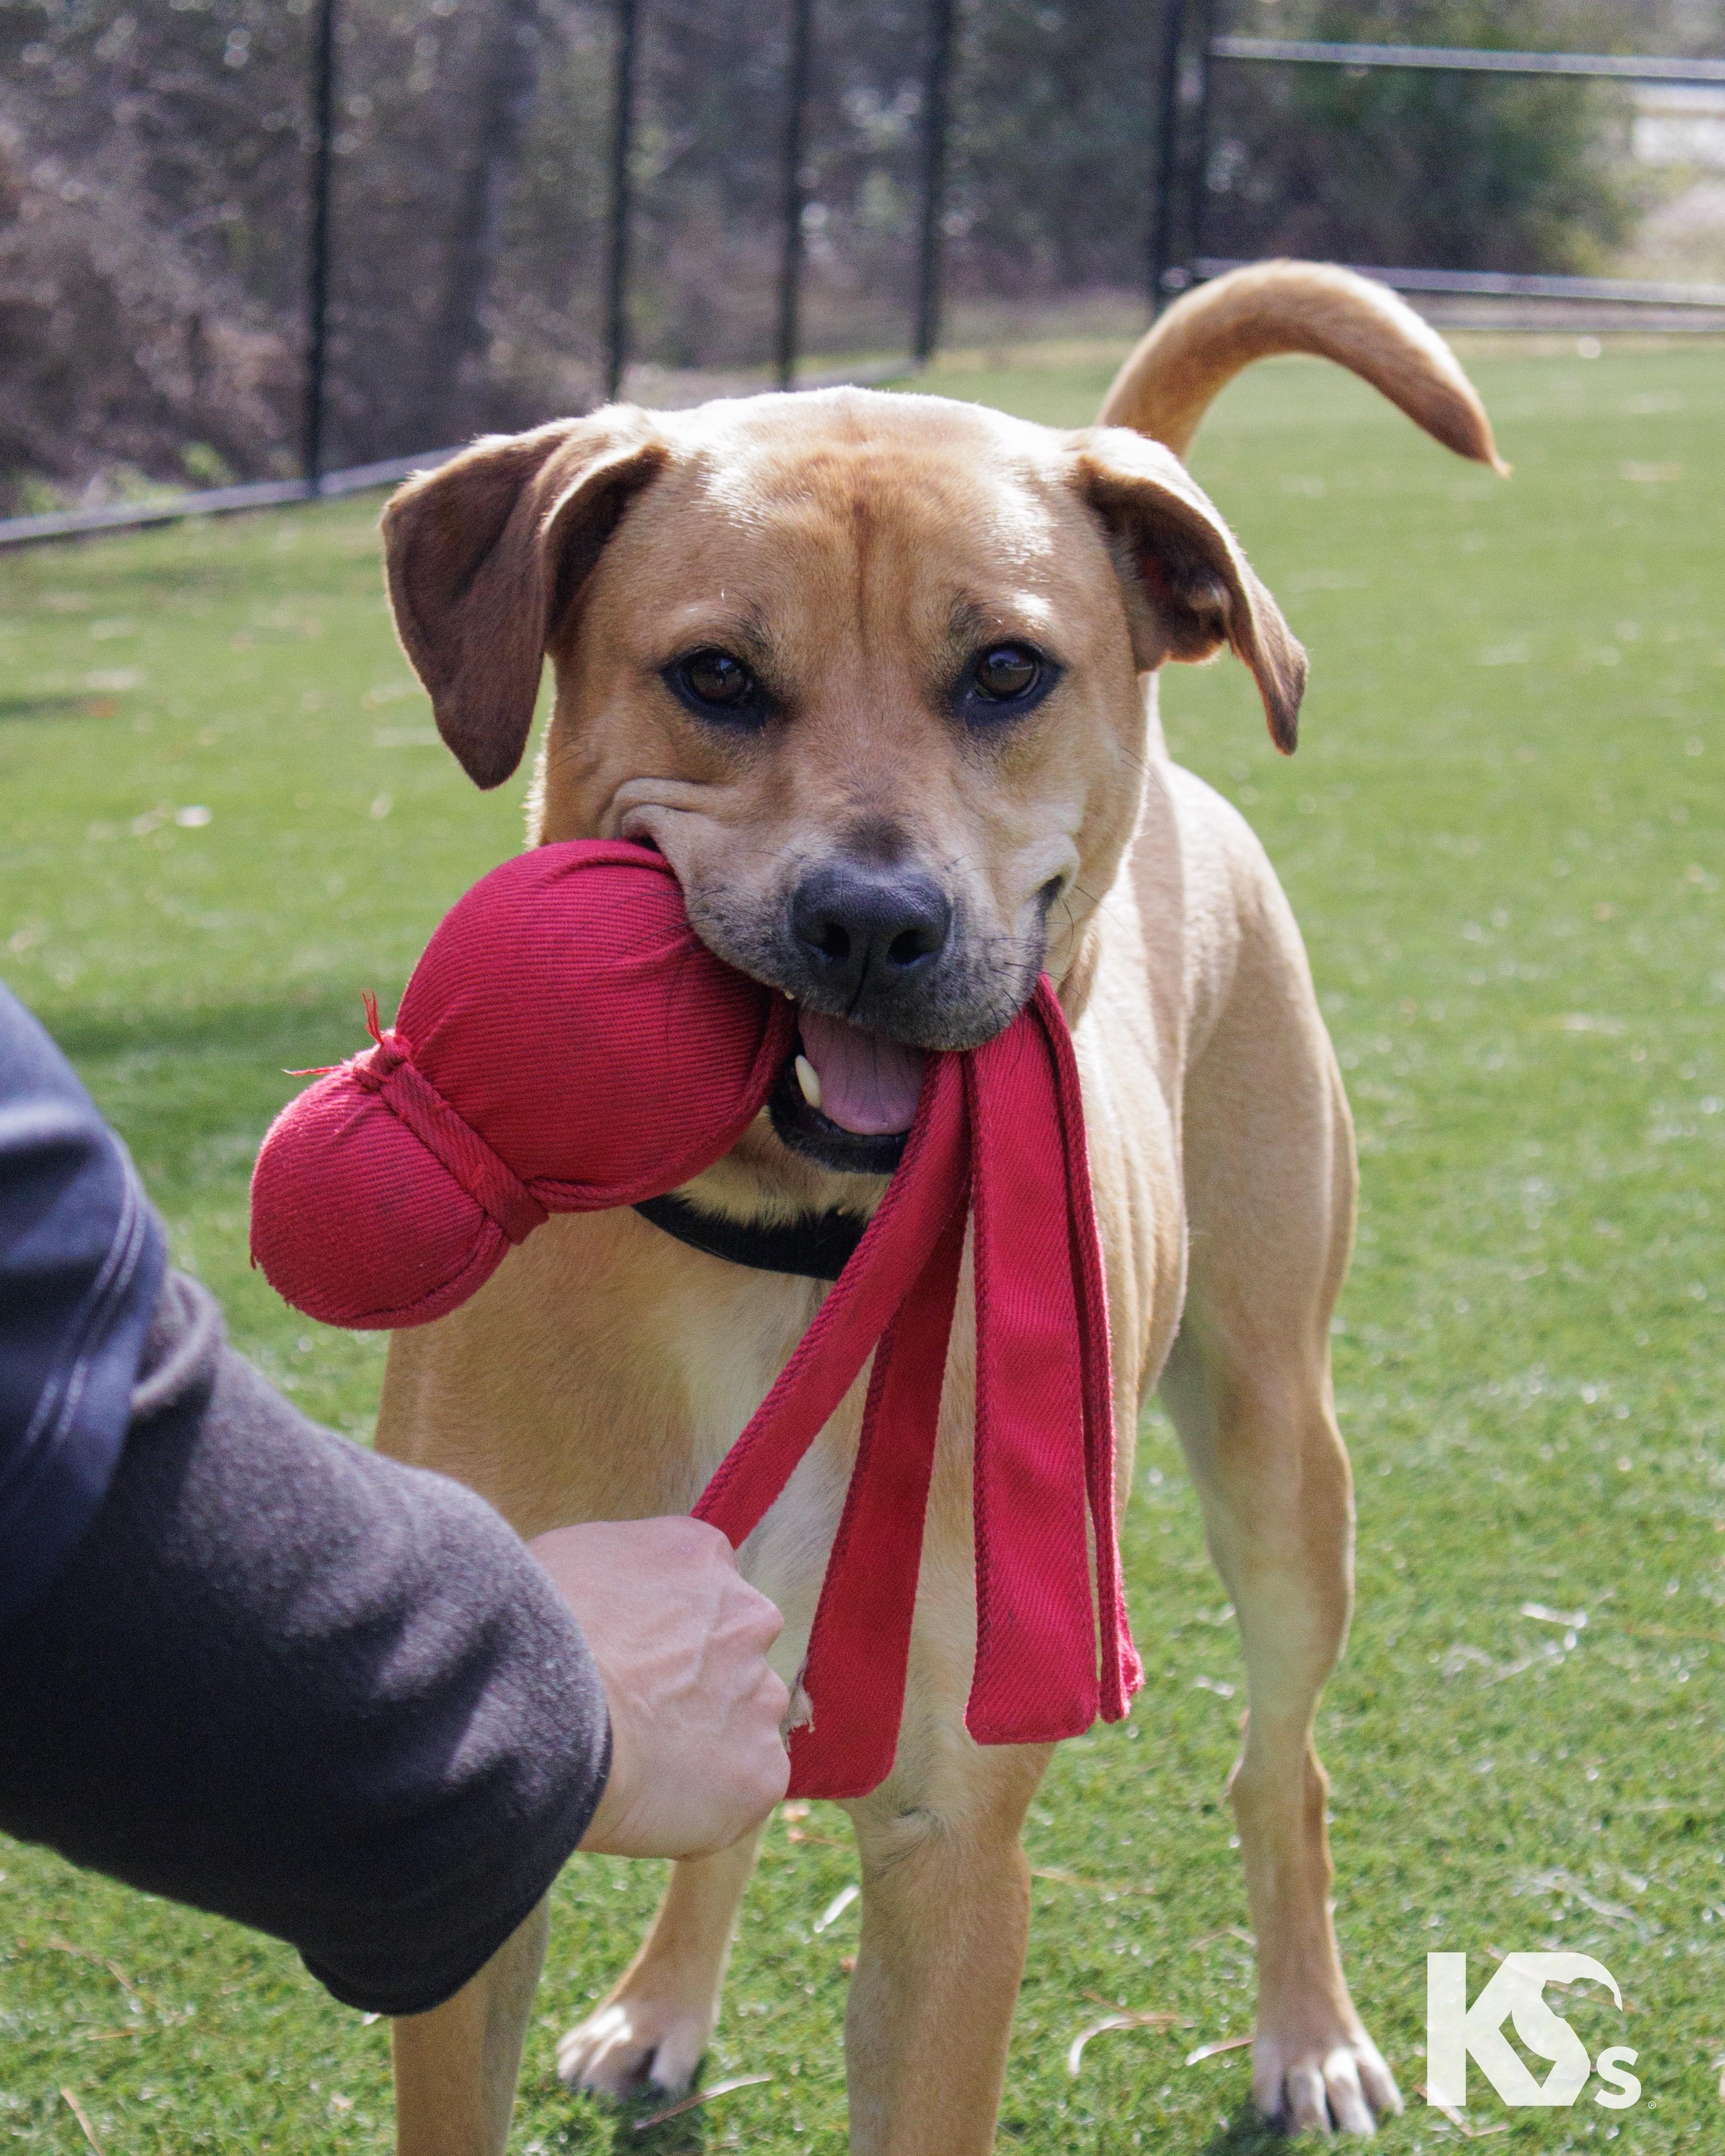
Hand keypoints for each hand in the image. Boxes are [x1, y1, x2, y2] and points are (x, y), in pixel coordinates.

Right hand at [527, 1517, 790, 1858]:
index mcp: (704, 1556)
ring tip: (636, 1761)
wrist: (545, 1717)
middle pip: (732, 1654)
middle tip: (634, 1713)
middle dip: (694, 1682)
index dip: (664, 1631)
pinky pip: (741, 1789)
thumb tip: (616, 1597)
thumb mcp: (570, 1558)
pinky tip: (653, 1800)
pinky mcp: (762, 1772)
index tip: (629, 1660)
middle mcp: (750, 1618)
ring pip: (740, 1722)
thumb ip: (621, 1573)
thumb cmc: (536, 1632)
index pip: (703, 1591)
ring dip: (701, 1740)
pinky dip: (705, 1802)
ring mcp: (761, 1696)